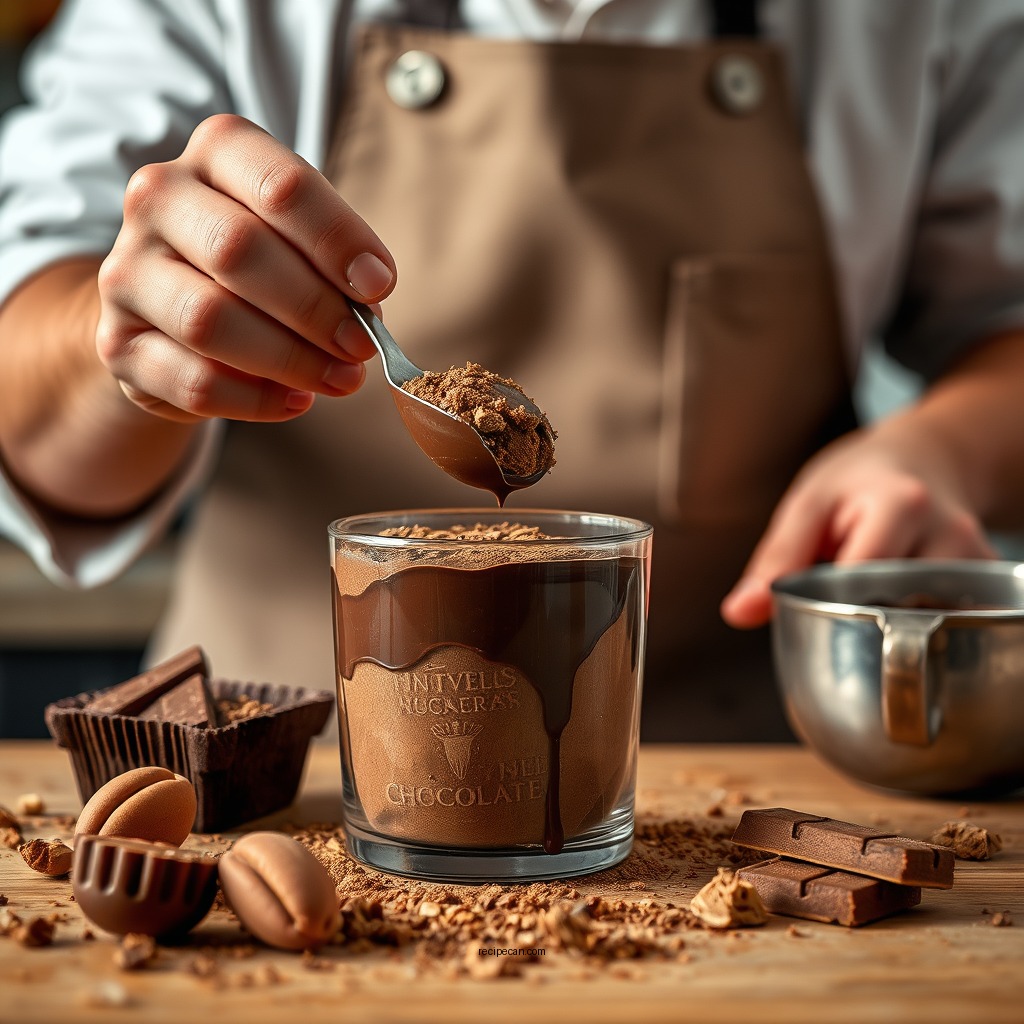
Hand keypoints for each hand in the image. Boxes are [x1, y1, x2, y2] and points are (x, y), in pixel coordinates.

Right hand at [96, 114, 395, 422]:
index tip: (379, 286)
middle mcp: (157, 199)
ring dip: (291, 359)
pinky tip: (296, 401)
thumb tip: (368, 308)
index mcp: (216, 154)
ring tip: (341, 379)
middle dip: (315, 307)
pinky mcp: (118, 345)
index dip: (337, 239)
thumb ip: (333, 264)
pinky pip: (194, 381)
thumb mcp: (300, 243)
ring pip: (210, 319)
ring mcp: (126, 272)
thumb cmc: (260, 270)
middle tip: (361, 346)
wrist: (174, 315)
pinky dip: (257, 399)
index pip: (280, 185)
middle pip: (239, 250)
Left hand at [721, 423, 997, 627]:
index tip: (810, 613)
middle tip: (839, 616)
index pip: (864, 580)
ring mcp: (978, 562)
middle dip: (862, 625)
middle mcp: (953, 534)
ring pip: (932, 627)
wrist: (926, 458)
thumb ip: (776, 560)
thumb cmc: (857, 480)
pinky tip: (899, 617)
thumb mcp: (808, 504)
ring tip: (870, 610)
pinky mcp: (989, 583)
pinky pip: (954, 625)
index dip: (830, 607)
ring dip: (893, 631)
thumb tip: (740, 612)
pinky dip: (921, 631)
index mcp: (902, 504)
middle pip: (903, 611)